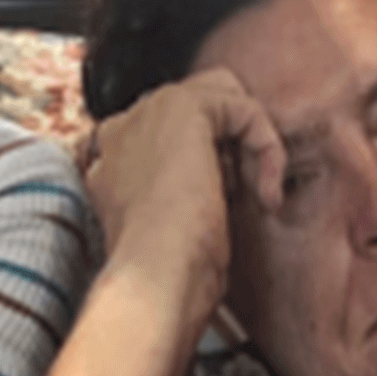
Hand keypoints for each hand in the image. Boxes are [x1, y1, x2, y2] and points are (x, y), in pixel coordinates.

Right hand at [77, 68, 284, 352]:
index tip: (220, 209)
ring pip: (222, 99)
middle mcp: (122, 129)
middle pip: (196, 111)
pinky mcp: (184, 106)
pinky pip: (245, 108)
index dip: (207, 166)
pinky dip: (268, 146)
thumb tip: (223, 182)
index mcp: (108, 162)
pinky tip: (265, 192)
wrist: (154, 275)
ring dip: (250, 144)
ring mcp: (147, 113)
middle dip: (230, 146)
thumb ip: (183, 195)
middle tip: (241, 196)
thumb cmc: (165, 274)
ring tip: (255, 194)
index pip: (168, 140)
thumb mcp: (171, 230)